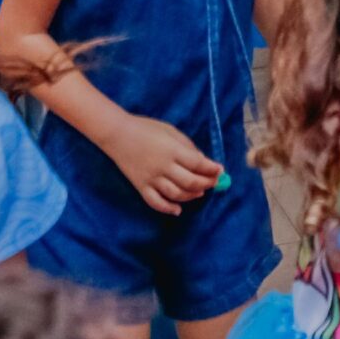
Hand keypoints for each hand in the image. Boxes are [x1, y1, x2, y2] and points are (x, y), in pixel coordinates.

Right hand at [102, 115, 219, 215]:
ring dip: (192, 195)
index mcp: (172, 150)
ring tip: (200, 192)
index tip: (221, 170)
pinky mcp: (141, 187)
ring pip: (176, 194)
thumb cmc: (146, 128)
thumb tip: (202, 161)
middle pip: (190, 182)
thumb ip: (187, 146)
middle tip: (214, 182)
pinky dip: (168, 209)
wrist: (118, 135)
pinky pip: (156, 202)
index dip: (212, 169)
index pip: (198, 164)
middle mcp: (163, 167)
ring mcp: (151, 179)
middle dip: (207, 183)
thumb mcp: (171, 131)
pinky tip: (178, 210)